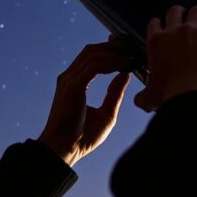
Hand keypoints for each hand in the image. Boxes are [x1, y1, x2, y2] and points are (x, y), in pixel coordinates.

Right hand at [37, 36, 132, 166]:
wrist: (64, 150)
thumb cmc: (82, 138)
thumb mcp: (106, 114)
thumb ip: (114, 93)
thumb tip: (125, 75)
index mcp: (74, 82)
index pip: (90, 55)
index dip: (108, 48)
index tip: (126, 49)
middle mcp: (69, 77)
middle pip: (91, 50)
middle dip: (112, 46)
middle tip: (131, 49)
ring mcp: (69, 80)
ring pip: (93, 54)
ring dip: (114, 53)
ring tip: (129, 58)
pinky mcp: (73, 86)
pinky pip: (94, 66)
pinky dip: (109, 63)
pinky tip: (122, 66)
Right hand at [133, 4, 196, 111]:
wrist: (195, 98)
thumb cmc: (171, 96)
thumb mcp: (150, 96)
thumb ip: (144, 95)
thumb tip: (140, 101)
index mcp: (159, 42)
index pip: (155, 23)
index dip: (160, 23)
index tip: (164, 26)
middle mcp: (179, 32)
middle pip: (178, 10)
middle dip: (184, 12)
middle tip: (190, 19)